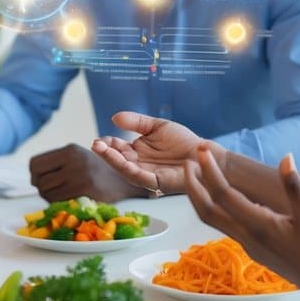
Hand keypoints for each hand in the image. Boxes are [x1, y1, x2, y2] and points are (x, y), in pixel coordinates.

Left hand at [29, 144, 139, 201]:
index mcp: (69, 150)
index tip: (40, 181)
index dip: (34, 175)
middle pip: (37, 178)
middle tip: (50, 191)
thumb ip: (58, 163)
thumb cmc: (98, 171)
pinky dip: (58, 203)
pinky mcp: (84, 189)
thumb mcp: (79, 158)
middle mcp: (73, 159)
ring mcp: (79, 174)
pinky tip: (67, 200)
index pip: (35, 163)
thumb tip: (33, 176)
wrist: (125, 181)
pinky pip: (58, 200)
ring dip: (48, 197)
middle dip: (40, 188)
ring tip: (60, 196)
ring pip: (46, 191)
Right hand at [91, 111, 217, 195]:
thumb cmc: (183, 141)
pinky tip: (122, 162)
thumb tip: (114, 118)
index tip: (99, 138)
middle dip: (106, 153)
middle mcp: (139, 165)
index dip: (108, 144)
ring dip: (113, 161)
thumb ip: (136, 122)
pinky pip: (141, 178)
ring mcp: (147, 174)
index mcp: (137, 152)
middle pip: (118, 160)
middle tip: (95, 144)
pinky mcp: (158, 182)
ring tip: (102, 150)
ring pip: (126, 170)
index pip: (118, 148)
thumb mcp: (156, 126)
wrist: (204, 153)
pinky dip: (130, 170)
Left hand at [185, 145, 299, 300]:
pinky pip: (225, 226)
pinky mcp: (253, 250)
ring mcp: (248, 245)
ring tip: (199, 176)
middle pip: (206, 210)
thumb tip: (286, 158)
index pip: (223, 194)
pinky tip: (226, 198)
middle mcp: (246, 236)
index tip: (199, 152)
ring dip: (201, 197)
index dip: (209, 172)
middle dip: (192, 185)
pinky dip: (215, 208)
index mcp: (258, 225)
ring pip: (213, 220)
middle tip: (188, 162)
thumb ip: (295, 187)